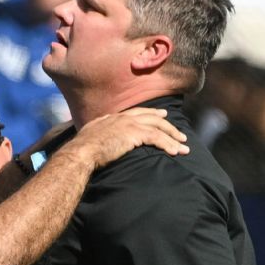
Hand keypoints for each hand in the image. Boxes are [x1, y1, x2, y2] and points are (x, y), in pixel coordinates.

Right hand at [65, 107, 189, 168]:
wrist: (81, 152)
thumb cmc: (81, 150)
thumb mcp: (88, 138)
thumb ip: (96, 136)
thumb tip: (93, 141)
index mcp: (112, 118)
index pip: (136, 112)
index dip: (151, 114)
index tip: (162, 115)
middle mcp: (123, 118)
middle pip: (152, 117)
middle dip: (168, 125)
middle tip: (179, 132)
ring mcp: (130, 124)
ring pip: (159, 128)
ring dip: (173, 137)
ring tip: (184, 147)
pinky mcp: (135, 134)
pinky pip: (157, 138)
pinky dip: (168, 145)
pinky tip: (176, 152)